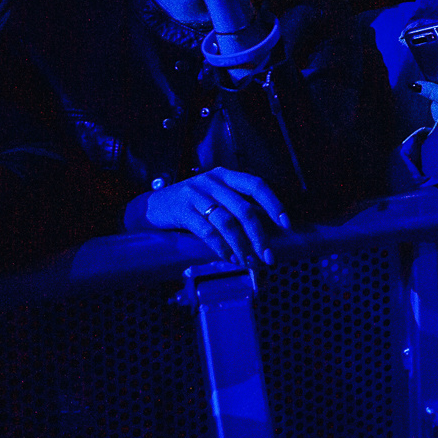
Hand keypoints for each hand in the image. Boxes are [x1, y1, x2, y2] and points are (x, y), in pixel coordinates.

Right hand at [143, 167, 289, 264]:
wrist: (152, 206)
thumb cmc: (191, 203)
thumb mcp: (214, 195)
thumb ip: (235, 205)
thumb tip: (265, 230)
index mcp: (226, 175)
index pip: (257, 185)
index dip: (274, 204)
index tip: (286, 224)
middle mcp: (213, 181)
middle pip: (245, 209)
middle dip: (259, 236)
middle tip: (267, 256)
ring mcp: (196, 195)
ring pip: (227, 222)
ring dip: (241, 246)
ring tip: (248, 262)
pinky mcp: (183, 211)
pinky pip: (207, 232)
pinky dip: (221, 247)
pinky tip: (229, 258)